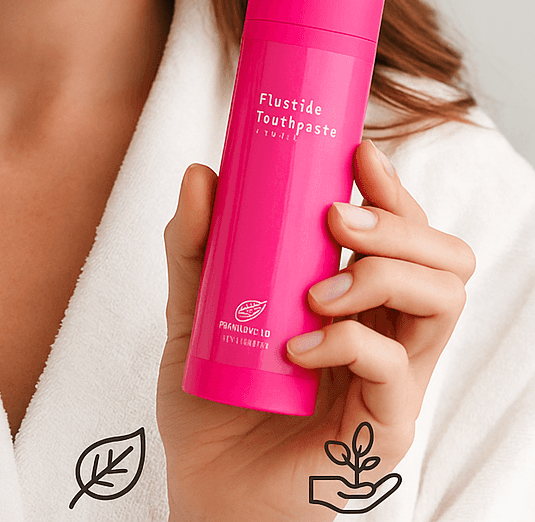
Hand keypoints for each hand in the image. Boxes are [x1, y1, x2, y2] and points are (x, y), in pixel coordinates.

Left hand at [157, 139, 474, 519]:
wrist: (203, 484)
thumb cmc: (210, 396)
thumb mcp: (192, 308)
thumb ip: (194, 246)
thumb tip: (203, 173)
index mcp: (354, 299)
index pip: (403, 233)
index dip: (392, 189)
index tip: (357, 153)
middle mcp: (386, 332)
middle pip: (445, 258)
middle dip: (399, 223)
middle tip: (336, 219)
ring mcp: (393, 380)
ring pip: (443, 301)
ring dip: (382, 274)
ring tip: (316, 290)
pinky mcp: (384, 427)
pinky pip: (395, 367)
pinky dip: (348, 341)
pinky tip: (297, 347)